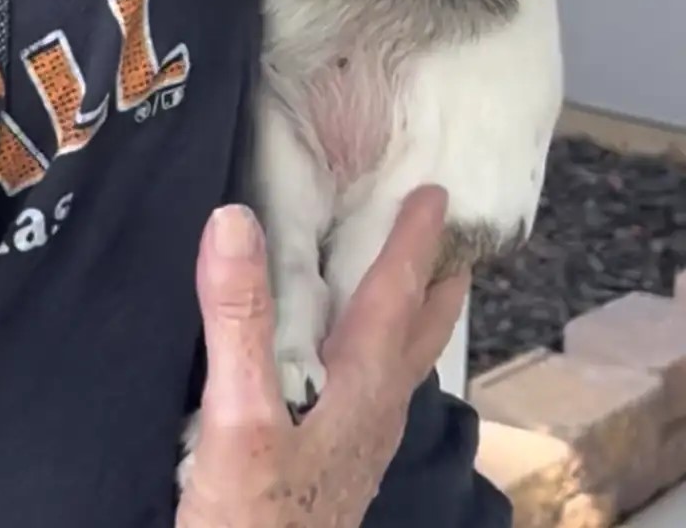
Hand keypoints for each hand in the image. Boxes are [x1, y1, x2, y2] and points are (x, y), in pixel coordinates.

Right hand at [178, 190, 468, 527]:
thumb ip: (239, 318)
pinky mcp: (329, 468)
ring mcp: (352, 448)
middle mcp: (368, 416)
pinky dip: (369, 351)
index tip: (435, 192)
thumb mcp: (236, 417)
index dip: (413, 241)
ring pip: (395, 366)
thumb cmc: (252, 522)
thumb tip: (236, 217)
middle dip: (434, 283)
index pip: (393, 298)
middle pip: (415, 336)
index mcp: (357, 390)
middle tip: (449, 236)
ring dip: (406, 318)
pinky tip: (341, 361)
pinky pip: (366, 389)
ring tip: (404, 285)